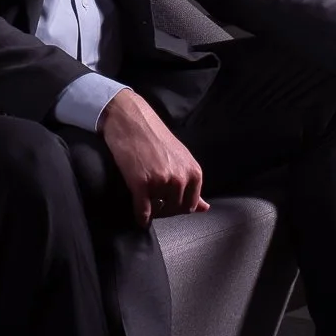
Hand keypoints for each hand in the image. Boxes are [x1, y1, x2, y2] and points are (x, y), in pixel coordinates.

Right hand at [99, 90, 208, 228]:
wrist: (130, 119)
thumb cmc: (153, 134)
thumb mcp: (180, 157)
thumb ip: (192, 183)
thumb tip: (204, 208)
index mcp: (193, 171)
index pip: (190, 205)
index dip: (177, 206)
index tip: (168, 202)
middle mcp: (180, 178)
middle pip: (175, 209)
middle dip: (165, 209)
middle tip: (154, 201)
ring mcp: (161, 181)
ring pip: (159, 211)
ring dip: (152, 210)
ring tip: (145, 199)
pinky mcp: (140, 183)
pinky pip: (143, 211)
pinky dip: (140, 217)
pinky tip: (138, 215)